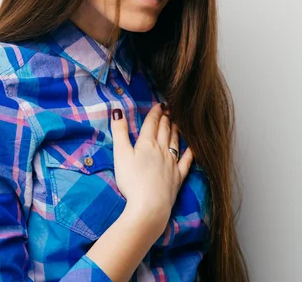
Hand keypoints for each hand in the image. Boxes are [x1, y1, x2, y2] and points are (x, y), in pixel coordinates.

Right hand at [110, 102, 193, 234]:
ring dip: (176, 130)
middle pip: (165, 130)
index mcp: (147, 143)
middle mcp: (162, 150)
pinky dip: (190, 152)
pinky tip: (193, 147)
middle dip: (166, 118)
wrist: (149, 206)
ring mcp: (172, 163)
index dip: (155, 112)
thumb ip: (119, 132)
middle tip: (169, 109)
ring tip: (177, 122)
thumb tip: (118, 110)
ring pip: (175, 142)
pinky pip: (186, 161)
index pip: (152, 123)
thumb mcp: (120, 154)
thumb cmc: (131, 181)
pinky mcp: (178, 177)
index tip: (159, 104)